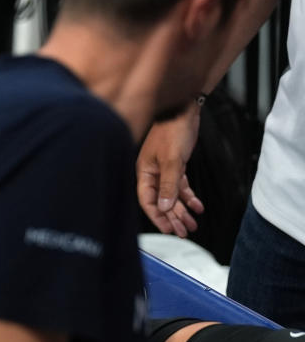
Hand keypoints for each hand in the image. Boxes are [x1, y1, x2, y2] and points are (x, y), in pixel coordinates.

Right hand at [136, 107, 203, 236]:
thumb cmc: (173, 131)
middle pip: (161, 201)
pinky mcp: (176, 165)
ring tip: (192, 224)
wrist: (184, 110)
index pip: (148, 200)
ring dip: (182, 210)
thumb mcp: (173, 160)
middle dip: (173, 217)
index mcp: (145, 172)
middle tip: (184, 231)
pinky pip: (181, 186)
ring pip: (172, 195)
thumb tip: (164, 208)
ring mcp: (164, 169)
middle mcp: (152, 173)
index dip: (158, 216)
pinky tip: (197, 206)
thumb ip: (169, 185)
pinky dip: (189, 196)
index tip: (169, 229)